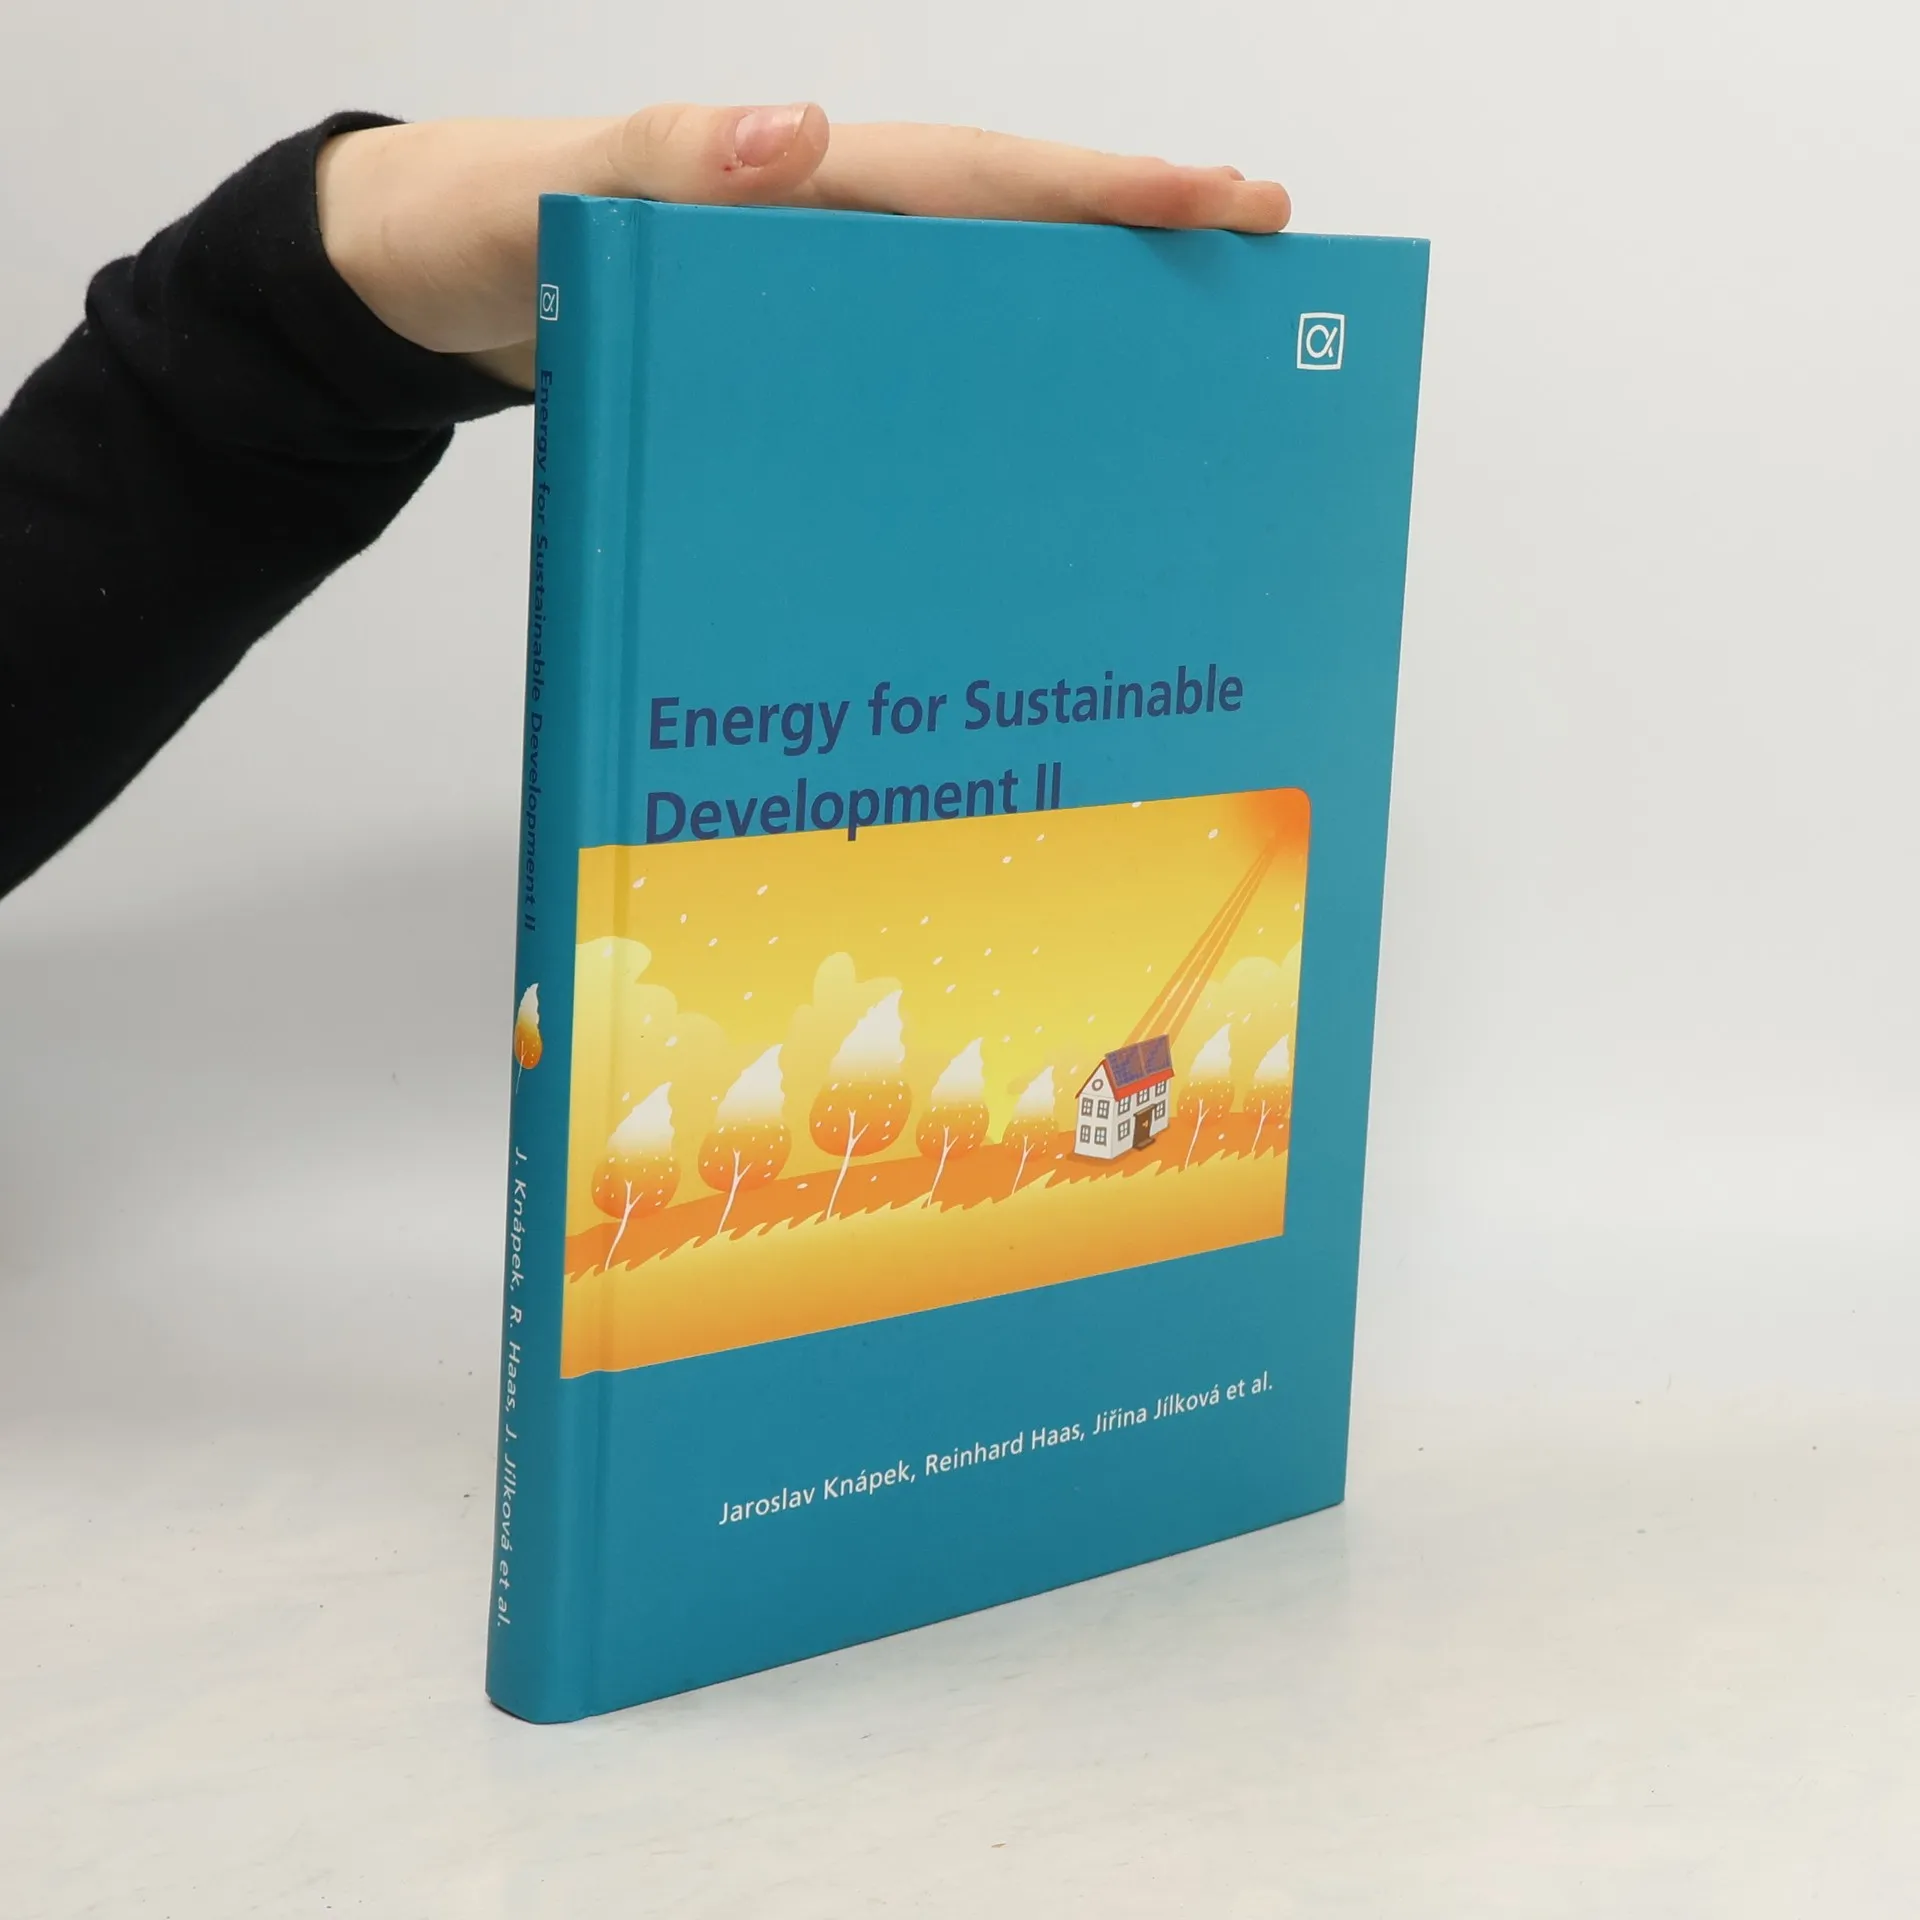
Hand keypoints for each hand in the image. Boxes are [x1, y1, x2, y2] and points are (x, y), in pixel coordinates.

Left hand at [315, 107, 1291, 387]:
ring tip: (1192, 357)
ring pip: (981, 292)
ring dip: (1084, 309)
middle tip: (1270, 256)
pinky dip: (990, 384)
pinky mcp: (797, 359)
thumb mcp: (549, 197)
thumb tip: (799, 134)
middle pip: (1016, 224)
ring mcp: (821, 298)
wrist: (435, 288)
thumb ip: (657, 165)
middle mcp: (833, 233)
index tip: (1225, 202)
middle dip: (1142, 234)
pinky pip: (915, 364)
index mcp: (804, 190)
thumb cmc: (488, 234)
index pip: (983, 181)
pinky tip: (1035, 446)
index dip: (1106, 191)